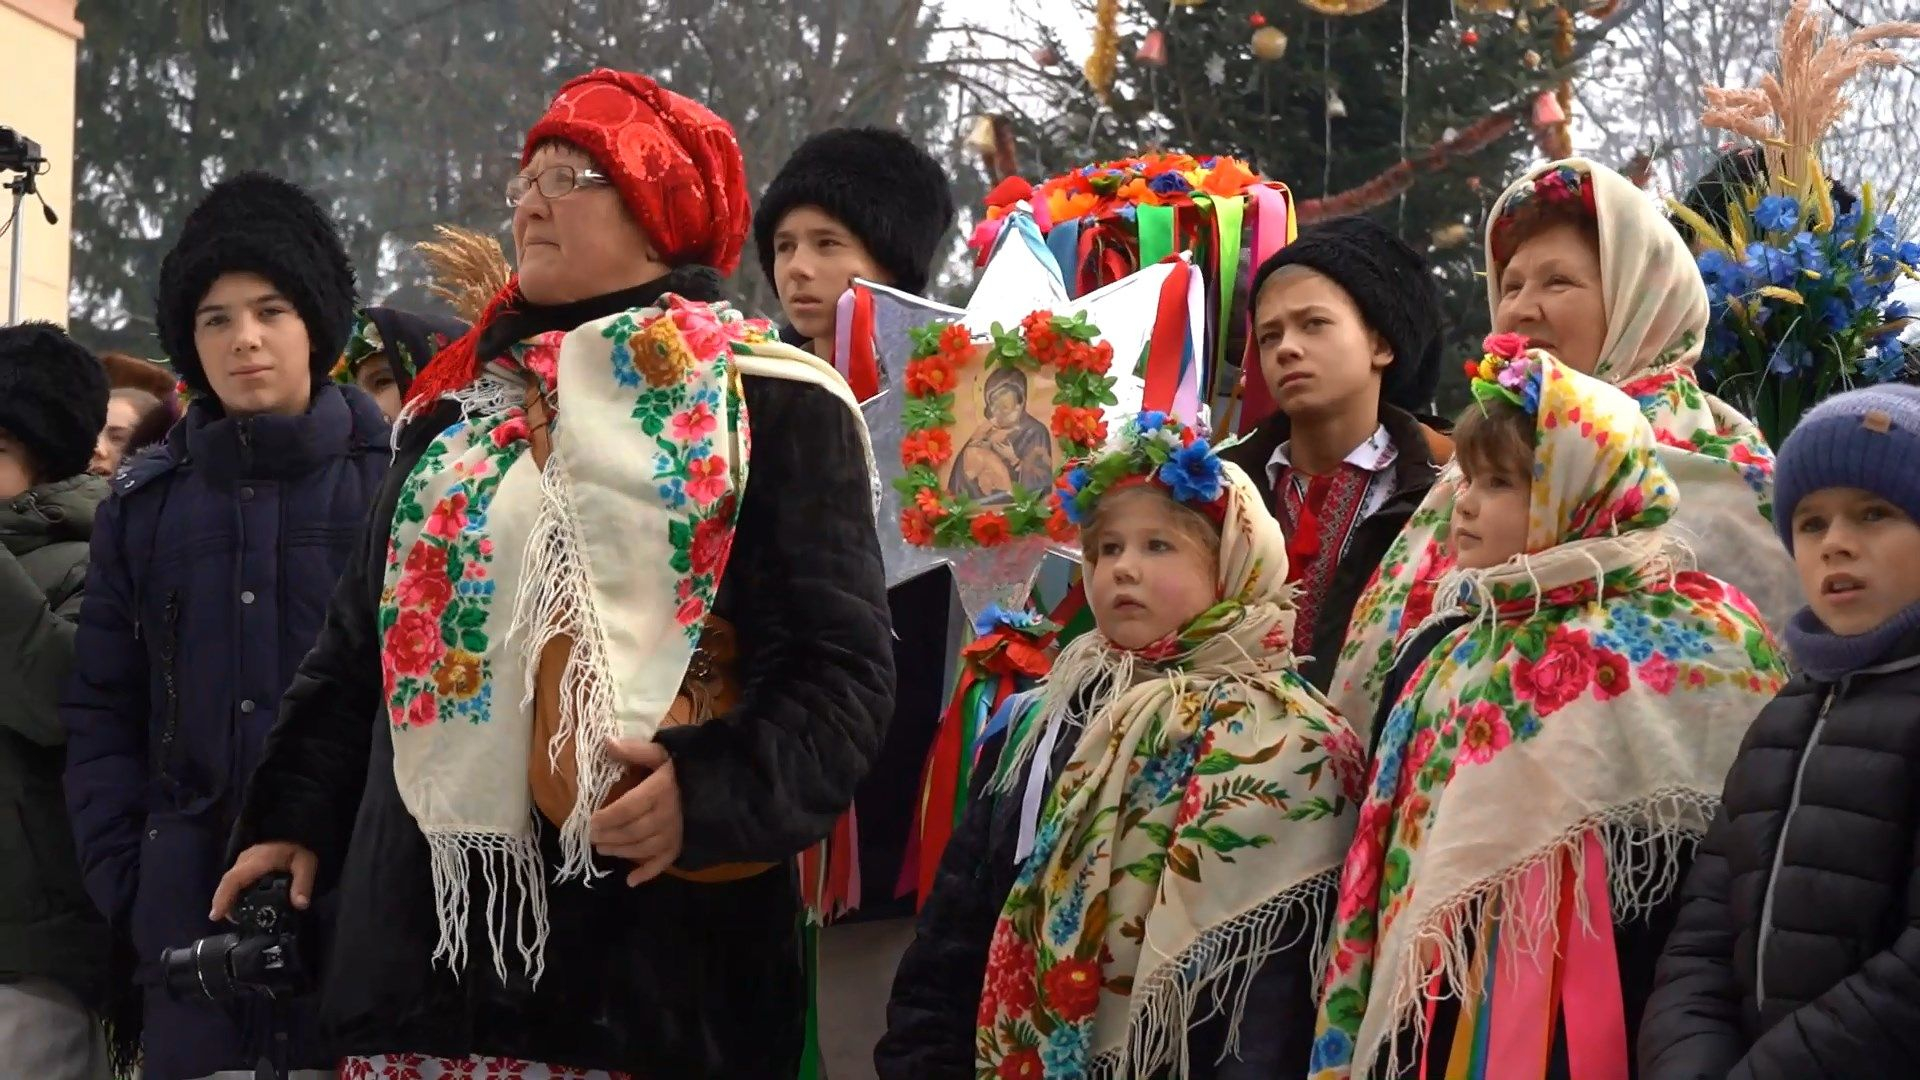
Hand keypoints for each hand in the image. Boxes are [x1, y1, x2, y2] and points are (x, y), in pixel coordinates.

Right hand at [211, 842, 317, 920]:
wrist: (296, 834)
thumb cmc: (298, 851)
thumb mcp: (306, 864)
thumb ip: (303, 883)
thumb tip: (301, 904)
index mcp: (259, 859)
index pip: (234, 878)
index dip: (223, 896)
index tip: (216, 914)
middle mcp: (245, 859)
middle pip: (228, 882)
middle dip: (222, 902)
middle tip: (221, 920)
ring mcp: (243, 862)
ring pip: (229, 883)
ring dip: (227, 899)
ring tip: (233, 918)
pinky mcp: (244, 865)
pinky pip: (235, 881)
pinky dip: (233, 894)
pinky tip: (238, 908)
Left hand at [589, 738, 683, 886]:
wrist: (722, 782)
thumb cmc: (686, 766)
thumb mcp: (662, 752)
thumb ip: (635, 750)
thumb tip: (606, 742)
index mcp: (660, 791)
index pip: (627, 808)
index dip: (607, 817)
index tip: (590, 820)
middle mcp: (668, 815)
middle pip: (632, 831)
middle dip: (609, 836)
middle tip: (592, 837)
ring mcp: (676, 832)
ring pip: (644, 848)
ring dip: (621, 851)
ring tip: (604, 850)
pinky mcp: (683, 843)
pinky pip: (665, 862)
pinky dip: (648, 873)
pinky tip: (630, 881)